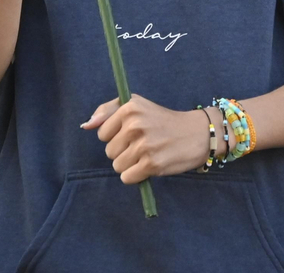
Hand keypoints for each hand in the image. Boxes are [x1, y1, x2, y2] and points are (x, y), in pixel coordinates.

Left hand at [83, 94, 208, 183]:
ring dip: (130, 165)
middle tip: (144, 144)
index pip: (102, 133)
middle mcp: (135, 124)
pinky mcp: (151, 164)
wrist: (197, 134)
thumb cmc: (163, 121)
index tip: (132, 133)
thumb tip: (86, 125)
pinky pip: (127, 177)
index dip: (116, 136)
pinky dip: (136, 176)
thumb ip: (108, 111)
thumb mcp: (137, 106)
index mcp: (130, 107)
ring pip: (117, 166)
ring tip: (148, 154)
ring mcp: (144, 145)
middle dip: (123, 151)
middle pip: (109, 152)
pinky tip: (150, 165)